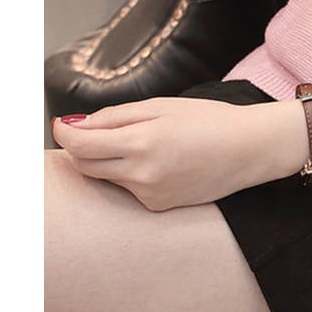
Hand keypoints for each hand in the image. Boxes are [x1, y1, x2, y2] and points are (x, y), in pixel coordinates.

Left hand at [51, 97, 284, 211]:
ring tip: (145, 141)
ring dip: (111, 160)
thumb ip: (117, 115)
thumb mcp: (163, 105)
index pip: (81, 145)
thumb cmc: (210, 120)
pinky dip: (134, 173)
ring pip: (109, 177)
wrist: (249, 149)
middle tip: (95, 130)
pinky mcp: (159, 206)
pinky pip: (131, 189)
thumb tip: (79, 125)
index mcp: (142, 141)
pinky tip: (162, 161)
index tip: (61, 124)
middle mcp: (141, 174)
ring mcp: (150, 195)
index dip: (65, 133)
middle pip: (86, 166)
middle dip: (83, 148)